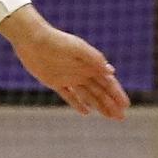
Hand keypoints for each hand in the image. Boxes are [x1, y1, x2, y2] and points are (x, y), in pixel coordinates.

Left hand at [1, 7, 129, 117]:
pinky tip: (86, 112)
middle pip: (100, 91)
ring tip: (110, 117)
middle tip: (121, 118)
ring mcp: (69, 77)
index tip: (126, 106)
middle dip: (112, 104)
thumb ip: (94, 58)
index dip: (117, 94)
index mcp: (90, 64)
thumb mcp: (77, 48)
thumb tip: (112, 72)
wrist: (32, 39)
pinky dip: (78, 103)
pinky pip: (70, 95)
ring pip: (88, 95)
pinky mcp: (55, 82)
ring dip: (100, 106)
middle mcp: (82, 72)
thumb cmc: (56, 41)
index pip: (108, 82)